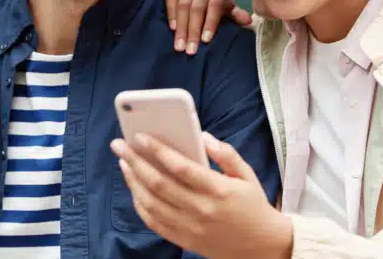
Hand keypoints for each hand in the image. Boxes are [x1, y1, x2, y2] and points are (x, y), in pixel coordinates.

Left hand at [110, 132, 291, 258]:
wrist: (263, 246)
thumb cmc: (253, 205)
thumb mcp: (247, 175)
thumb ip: (226, 153)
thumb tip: (203, 136)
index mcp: (218, 190)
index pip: (180, 167)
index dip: (157, 150)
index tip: (140, 136)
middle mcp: (202, 210)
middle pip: (159, 183)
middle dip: (135, 161)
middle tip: (120, 145)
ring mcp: (191, 228)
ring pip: (151, 203)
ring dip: (133, 181)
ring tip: (124, 163)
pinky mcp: (185, 241)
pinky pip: (155, 223)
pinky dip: (140, 205)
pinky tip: (134, 189)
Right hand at [165, 0, 251, 55]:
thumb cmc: (215, 7)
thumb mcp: (227, 10)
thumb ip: (236, 15)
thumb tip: (248, 20)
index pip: (214, 7)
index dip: (210, 23)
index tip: (206, 41)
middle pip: (197, 9)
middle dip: (193, 31)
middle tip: (190, 51)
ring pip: (183, 6)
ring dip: (181, 28)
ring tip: (179, 46)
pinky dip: (171, 13)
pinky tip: (172, 28)